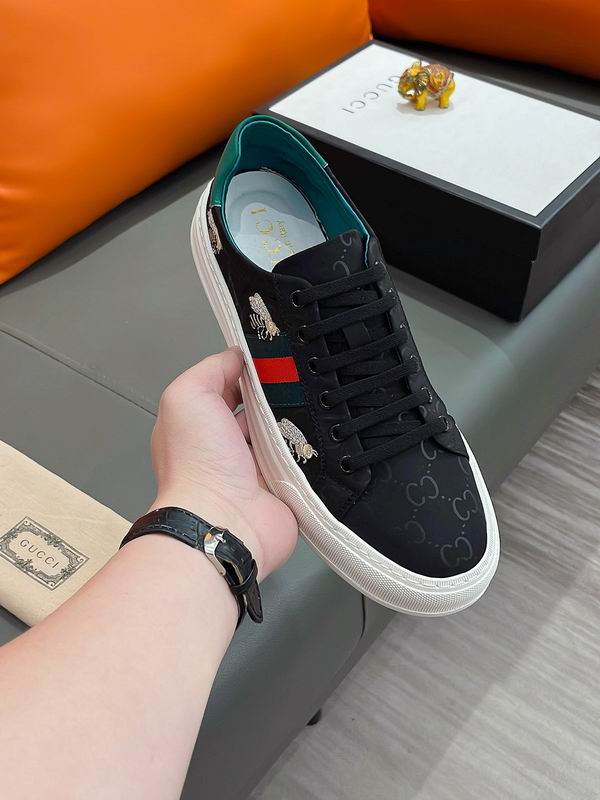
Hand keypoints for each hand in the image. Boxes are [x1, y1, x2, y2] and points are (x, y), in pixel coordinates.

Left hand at [149, 347, 297, 579]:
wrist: (226, 522)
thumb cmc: (197, 462)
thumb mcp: (187, 396)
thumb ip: (211, 369)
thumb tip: (240, 358)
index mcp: (202, 423)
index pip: (230, 385)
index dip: (251, 369)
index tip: (276, 355)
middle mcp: (229, 446)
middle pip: (263, 407)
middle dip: (281, 393)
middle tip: (304, 377)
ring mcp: (259, 467)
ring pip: (287, 430)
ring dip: (299, 419)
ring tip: (318, 400)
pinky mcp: (286, 486)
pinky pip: (305, 458)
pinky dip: (314, 447)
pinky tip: (326, 430)